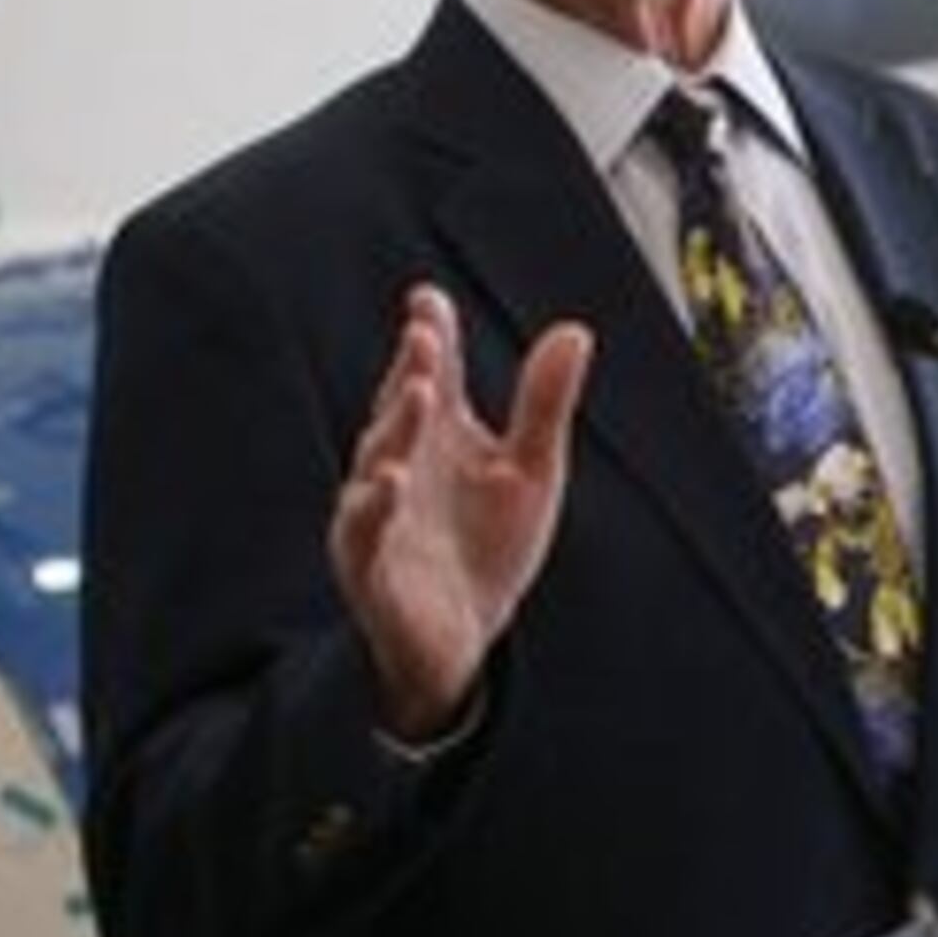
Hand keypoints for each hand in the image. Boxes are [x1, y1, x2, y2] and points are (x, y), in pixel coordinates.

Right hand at [327, 285, 592, 741]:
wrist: (468, 636)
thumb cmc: (491, 544)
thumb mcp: (532, 469)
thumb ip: (543, 404)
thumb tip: (575, 330)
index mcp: (439, 434)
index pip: (431, 373)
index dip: (429, 336)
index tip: (428, 301)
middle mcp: (401, 463)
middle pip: (401, 408)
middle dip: (411, 371)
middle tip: (425, 334)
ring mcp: (379, 513)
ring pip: (376, 461)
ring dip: (395, 426)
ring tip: (419, 391)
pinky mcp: (370, 566)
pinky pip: (362, 533)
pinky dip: (372, 506)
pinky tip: (390, 481)